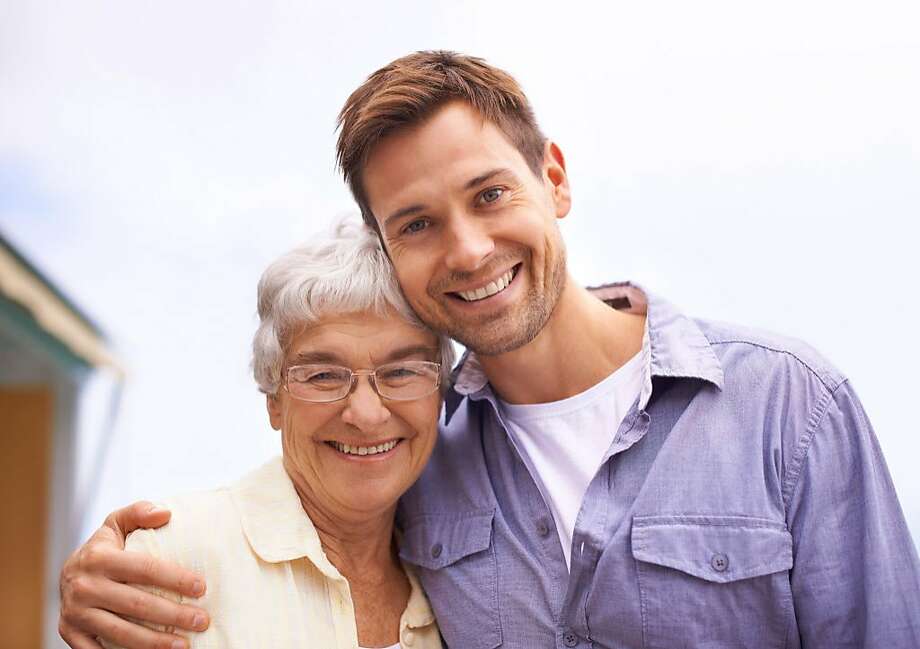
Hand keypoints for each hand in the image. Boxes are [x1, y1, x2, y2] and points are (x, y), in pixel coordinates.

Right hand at [59, 502, 209, 648]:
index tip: (201, 587)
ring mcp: (75, 613)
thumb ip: (139, 512)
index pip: (144, 569)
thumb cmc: (103, 549)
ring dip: (155, 643)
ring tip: (185, 644)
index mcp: (98, 558)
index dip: (175, 578)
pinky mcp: (70, 634)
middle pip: (137, 604)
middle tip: (202, 620)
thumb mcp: (116, 523)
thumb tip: (166, 513)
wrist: (65, 575)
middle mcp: (84, 586)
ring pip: (121, 632)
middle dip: (173, 615)